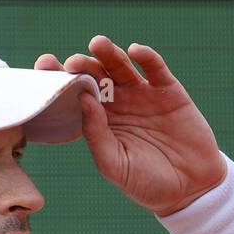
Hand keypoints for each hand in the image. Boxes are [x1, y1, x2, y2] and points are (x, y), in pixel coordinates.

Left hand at [35, 36, 226, 216]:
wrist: (190, 189)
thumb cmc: (146, 183)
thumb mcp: (114, 165)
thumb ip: (96, 135)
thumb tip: (83, 99)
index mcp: (100, 121)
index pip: (74, 95)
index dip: (59, 79)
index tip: (44, 67)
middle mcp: (118, 103)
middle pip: (95, 75)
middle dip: (82, 65)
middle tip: (72, 62)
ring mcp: (143, 95)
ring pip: (121, 66)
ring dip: (109, 53)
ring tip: (98, 44)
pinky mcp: (168, 91)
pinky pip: (155, 68)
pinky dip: (146, 57)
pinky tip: (134, 51)